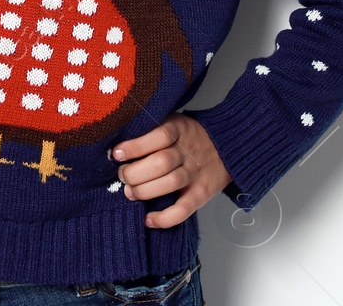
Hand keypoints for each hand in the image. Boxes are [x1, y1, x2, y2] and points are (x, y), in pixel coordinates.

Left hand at [112, 114, 232, 228]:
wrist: (225, 148)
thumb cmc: (187, 136)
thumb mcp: (173, 122)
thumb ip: (151, 130)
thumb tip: (118, 146)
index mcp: (180, 129)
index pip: (158, 136)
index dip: (135, 146)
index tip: (117, 153)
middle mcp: (188, 152)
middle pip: (161, 163)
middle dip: (135, 172)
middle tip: (123, 175)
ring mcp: (195, 174)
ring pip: (170, 184)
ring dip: (145, 191)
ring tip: (130, 193)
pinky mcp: (200, 195)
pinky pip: (183, 210)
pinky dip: (164, 218)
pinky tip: (147, 219)